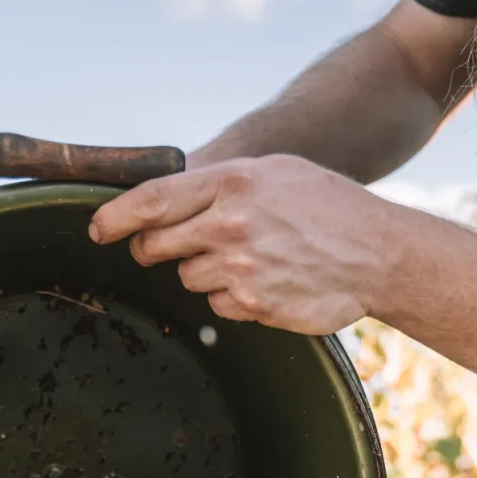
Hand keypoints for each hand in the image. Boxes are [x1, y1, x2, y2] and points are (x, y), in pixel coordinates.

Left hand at [88, 154, 401, 334]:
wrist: (380, 253)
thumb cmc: (328, 206)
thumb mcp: (275, 173)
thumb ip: (220, 183)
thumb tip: (166, 200)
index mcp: (232, 182)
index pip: (152, 200)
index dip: (115, 217)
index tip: (96, 228)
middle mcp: (230, 223)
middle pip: (156, 244)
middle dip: (152, 248)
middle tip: (163, 247)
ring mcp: (240, 266)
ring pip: (186, 276)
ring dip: (204, 271)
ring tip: (247, 257)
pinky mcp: (252, 302)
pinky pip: (217, 304)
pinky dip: (232, 297)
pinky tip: (265, 281)